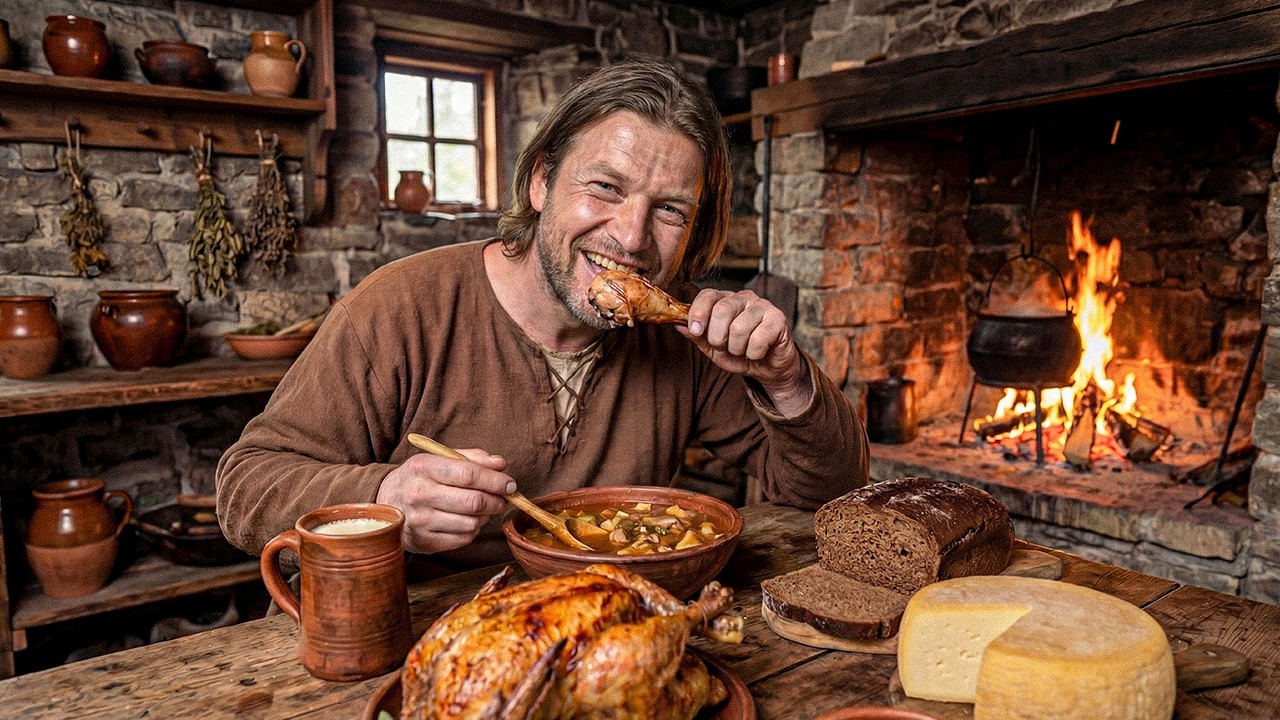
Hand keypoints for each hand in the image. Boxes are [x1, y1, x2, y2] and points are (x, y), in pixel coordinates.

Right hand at [376, 449, 515, 553]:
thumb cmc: (420, 479)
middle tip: (502, 498)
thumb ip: (471, 459)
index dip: (496, 481)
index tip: (510, 484)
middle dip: (497, 501)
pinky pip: (463, 539)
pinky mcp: (424, 541)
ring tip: (483, 508)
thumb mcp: (439, 460)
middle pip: (473, 502)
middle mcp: (419, 494)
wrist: (384, 504)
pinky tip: (468, 520)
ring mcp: (420, 521)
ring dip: (486, 517)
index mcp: (424, 468)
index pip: (469, 475)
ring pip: (472, 523)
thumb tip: (501, 464)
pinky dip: (473, 530)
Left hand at [677, 288, 811, 414]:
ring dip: (737, 349)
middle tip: (726, 347)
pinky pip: (757, 340)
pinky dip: (754, 353)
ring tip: (744, 350)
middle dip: (718, 338)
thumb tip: (676, 324)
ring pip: (738, 329)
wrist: (768, 367)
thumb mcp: (713, 348)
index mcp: (725, 300)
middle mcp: (744, 298)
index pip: (707, 295)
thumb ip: (697, 336)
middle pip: (721, 311)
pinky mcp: (778, 318)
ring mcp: (762, 305)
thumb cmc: (740, 354)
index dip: (698, 313)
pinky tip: (759, 351)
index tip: (696, 331)